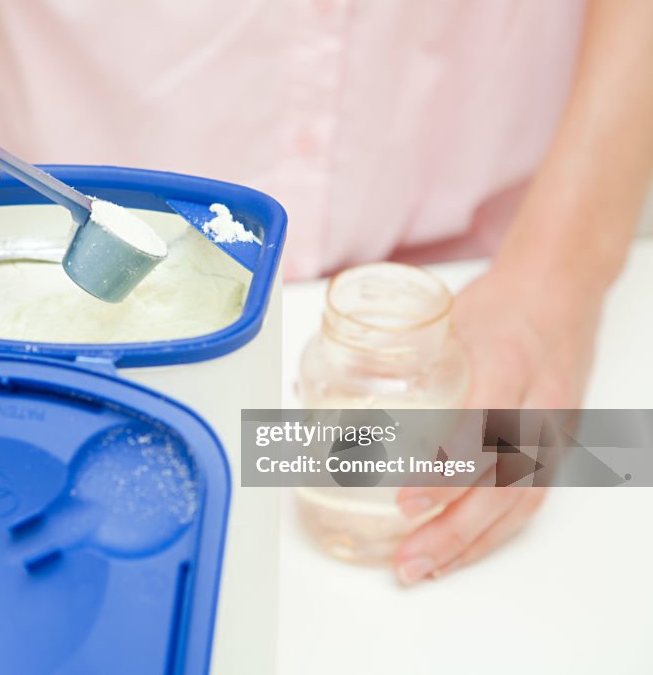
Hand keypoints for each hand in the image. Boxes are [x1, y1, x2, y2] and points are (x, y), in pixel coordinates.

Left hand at [393, 265, 601, 584]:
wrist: (559, 296)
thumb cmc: (494, 307)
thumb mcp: (443, 320)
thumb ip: (386, 354)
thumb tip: (304, 388)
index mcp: (505, 359)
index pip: (480, 425)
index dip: (445, 470)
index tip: (406, 500)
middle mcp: (537, 401)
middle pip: (504, 479)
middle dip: (453, 525)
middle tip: (407, 555)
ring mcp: (553, 430)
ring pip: (519, 501)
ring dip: (468, 543)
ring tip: (420, 568)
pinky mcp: (556, 449)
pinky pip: (529, 502)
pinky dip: (490, 536)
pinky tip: (454, 556)